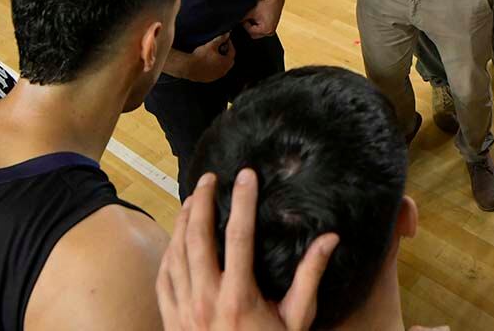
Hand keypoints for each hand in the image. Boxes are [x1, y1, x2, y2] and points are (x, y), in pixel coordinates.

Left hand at [157, 170, 339, 330]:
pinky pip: (164, 277)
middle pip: (197, 237)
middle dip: (202, 201)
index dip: (242, 202)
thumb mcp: (296, 319)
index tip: (246, 176)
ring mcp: (183, 311)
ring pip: (176, 253)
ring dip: (182, 221)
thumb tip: (330, 239)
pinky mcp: (171, 320)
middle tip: (210, 178)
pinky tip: (177, 237)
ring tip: (192, 198)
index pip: (238, 236)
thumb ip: (310, 277)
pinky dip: (169, 251)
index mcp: (239, 297)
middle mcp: (206, 300)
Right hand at [185, 34, 236, 82]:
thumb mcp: (211, 45)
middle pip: (229, 61)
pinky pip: (215, 72)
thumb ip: (220, 39)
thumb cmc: (200, 56)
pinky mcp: (210, 79)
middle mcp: (223, 71)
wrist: (188, 67)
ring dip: (221, 61)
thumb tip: (227, 34)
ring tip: (215, 54)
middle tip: (221, 47)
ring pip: (223, 67)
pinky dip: (215, 67)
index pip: (232, 52)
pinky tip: (209, 62)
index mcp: (226, 63)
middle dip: (227, 53)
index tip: (226, 41)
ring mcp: (216, 76)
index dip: (230, 45)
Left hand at [242, 0, 283, 39]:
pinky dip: (259, 25)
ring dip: (254, 26)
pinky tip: (258, 18)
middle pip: (254, 34)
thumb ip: (242, 18)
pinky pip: (262, 29)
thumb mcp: (251, 12)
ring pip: (258, 32)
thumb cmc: (265, 5)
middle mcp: (270, 32)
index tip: (244, 18)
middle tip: (248, 18)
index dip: (245, 24)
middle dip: (250, 26)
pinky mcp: (273, 27)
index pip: (250, 31)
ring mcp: (272, 31)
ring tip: (254, 17)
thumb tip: (235, 21)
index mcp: (265, 30)